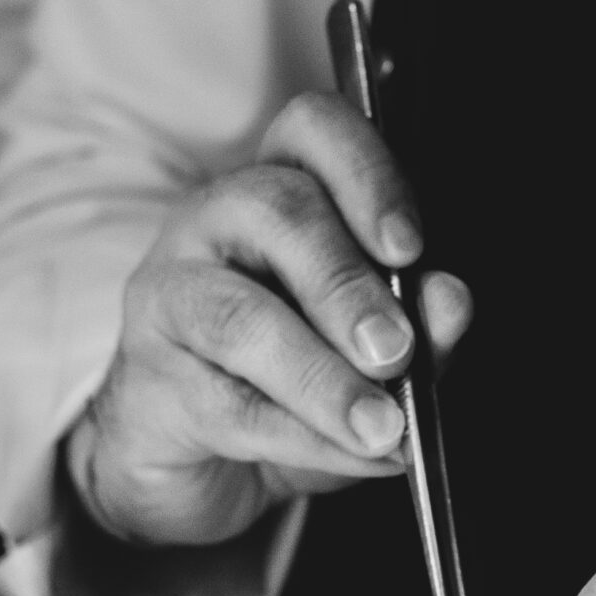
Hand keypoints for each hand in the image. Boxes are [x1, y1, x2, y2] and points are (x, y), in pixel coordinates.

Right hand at [69, 92, 473, 546]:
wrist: (199, 466)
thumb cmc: (291, 383)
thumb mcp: (370, 351)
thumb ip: (415, 320)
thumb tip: (449, 302)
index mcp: (281, 187)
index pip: (312, 129)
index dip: (366, 173)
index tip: (409, 247)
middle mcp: (214, 220)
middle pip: (277, 211)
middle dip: (350, 287)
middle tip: (397, 351)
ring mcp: (169, 293)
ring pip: (241, 316)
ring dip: (323, 376)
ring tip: (381, 424)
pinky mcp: (147, 378)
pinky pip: (226, 403)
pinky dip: (303, 436)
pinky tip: (351, 453)